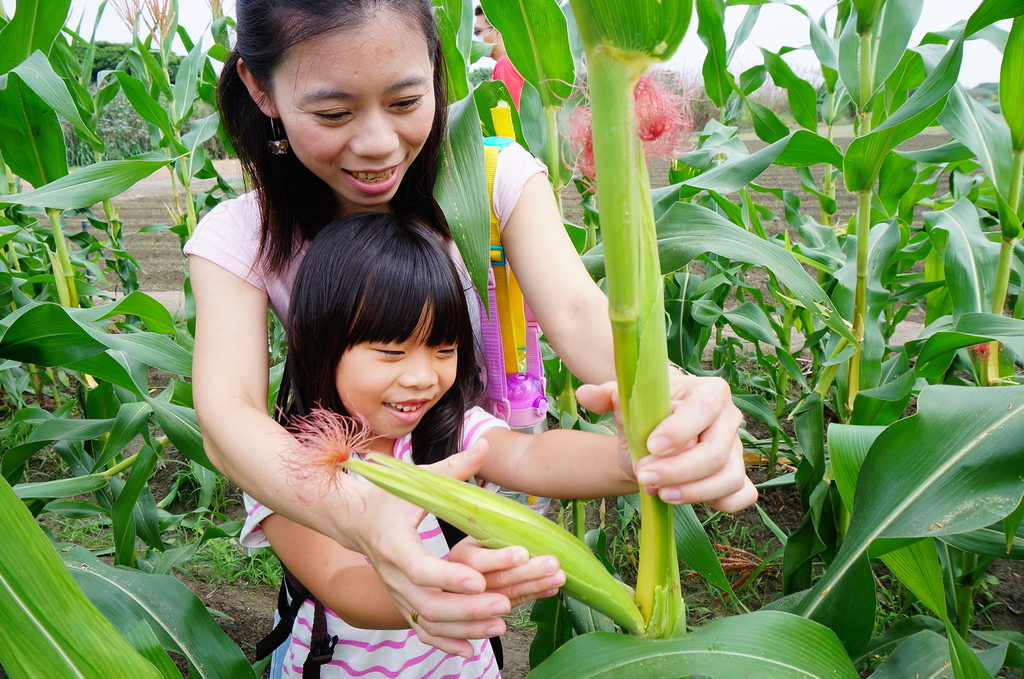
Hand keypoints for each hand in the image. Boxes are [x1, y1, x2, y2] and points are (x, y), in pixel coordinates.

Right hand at [346, 441, 514, 656]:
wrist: (355, 521)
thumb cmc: (388, 498)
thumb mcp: (414, 480)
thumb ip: (452, 468)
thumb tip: (484, 445)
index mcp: (394, 545)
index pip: (421, 568)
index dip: (449, 576)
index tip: (479, 578)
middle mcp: (393, 576)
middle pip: (429, 603)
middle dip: (468, 607)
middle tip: (504, 601)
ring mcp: (396, 594)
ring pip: (429, 622)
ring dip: (465, 628)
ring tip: (500, 623)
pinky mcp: (402, 604)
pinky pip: (423, 631)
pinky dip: (446, 644)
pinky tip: (472, 650)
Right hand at [449, 538, 564, 608]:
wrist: (462, 574)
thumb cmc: (481, 543)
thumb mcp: (482, 533)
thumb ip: (499, 534)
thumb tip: (530, 528)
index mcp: (460, 557)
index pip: (475, 561)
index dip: (499, 559)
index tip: (523, 554)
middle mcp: (464, 581)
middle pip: (494, 580)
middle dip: (525, 573)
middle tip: (552, 565)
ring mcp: (475, 600)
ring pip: (505, 597)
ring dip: (534, 586)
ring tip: (558, 578)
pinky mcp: (492, 611)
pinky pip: (513, 605)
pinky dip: (533, 596)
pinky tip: (550, 590)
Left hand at [576, 373, 756, 512]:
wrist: (656, 436)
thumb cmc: (646, 413)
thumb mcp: (626, 401)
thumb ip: (608, 396)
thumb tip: (585, 395)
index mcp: (709, 391)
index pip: (703, 408)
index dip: (680, 429)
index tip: (651, 445)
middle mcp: (730, 419)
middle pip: (715, 452)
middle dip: (677, 471)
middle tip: (644, 477)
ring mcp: (737, 450)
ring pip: (728, 478)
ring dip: (691, 492)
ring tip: (658, 493)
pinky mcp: (737, 475)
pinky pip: (742, 494)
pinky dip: (720, 502)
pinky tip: (686, 500)